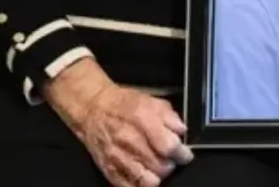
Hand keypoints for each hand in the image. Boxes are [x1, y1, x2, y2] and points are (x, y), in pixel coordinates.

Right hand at [45, 59, 192, 186]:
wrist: (92, 109)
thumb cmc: (123, 104)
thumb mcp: (151, 101)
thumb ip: (170, 117)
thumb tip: (182, 132)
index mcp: (142, 119)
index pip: (169, 146)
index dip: (182, 153)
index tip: (185, 154)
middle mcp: (129, 139)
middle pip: (161, 166)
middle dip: (171, 164)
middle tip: (170, 159)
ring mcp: (117, 157)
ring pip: (147, 180)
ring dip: (158, 176)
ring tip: (158, 167)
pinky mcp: (109, 169)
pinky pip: (129, 186)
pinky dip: (141, 184)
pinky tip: (145, 174)